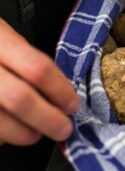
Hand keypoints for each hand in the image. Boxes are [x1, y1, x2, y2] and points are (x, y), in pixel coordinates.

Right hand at [0, 19, 78, 145]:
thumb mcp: (0, 33)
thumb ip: (24, 57)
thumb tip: (58, 90)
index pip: (37, 68)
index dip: (60, 91)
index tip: (72, 104)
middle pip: (20, 100)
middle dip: (49, 120)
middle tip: (63, 128)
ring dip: (24, 134)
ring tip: (34, 133)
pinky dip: (0, 137)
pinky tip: (6, 133)